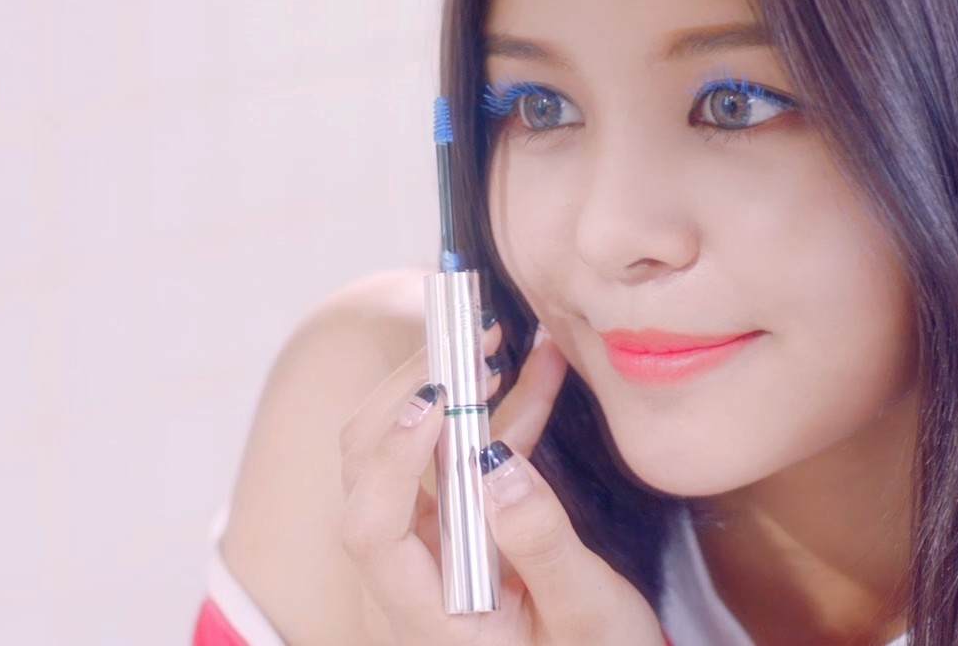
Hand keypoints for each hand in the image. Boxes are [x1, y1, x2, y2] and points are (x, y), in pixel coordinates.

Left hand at [338, 324, 665, 644]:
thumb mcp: (588, 614)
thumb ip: (542, 545)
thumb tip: (498, 462)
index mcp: (425, 619)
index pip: (372, 530)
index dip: (394, 456)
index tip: (441, 397)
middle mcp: (405, 586)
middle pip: (369, 476)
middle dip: (415, 394)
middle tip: (472, 339)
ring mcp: (420, 558)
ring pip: (401, 457)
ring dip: (445, 392)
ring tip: (497, 340)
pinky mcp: (446, 536)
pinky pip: (448, 464)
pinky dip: (483, 419)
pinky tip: (530, 375)